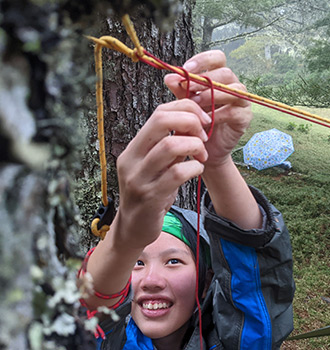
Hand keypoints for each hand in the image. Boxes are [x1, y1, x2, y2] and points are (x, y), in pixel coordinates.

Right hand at [116, 99, 209, 247]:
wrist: (134, 227)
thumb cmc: (149, 193)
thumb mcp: (154, 166)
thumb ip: (169, 146)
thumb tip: (193, 122)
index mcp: (133, 148)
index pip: (158, 113)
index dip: (184, 110)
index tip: (202, 120)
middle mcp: (131, 159)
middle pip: (161, 121)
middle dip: (190, 121)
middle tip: (204, 135)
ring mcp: (138, 178)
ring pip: (170, 145)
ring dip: (194, 146)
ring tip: (201, 155)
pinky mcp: (150, 196)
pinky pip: (177, 173)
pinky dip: (194, 167)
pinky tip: (197, 170)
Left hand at [164, 50, 251, 168]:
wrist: (203, 149)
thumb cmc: (196, 123)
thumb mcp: (186, 104)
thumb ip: (180, 90)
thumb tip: (169, 76)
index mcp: (219, 78)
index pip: (217, 58)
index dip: (203, 60)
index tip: (186, 68)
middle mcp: (232, 86)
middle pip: (226, 72)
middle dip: (205, 78)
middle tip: (187, 86)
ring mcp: (241, 101)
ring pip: (234, 89)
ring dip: (212, 94)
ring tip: (195, 103)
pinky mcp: (244, 118)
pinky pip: (234, 111)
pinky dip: (219, 114)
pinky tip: (206, 120)